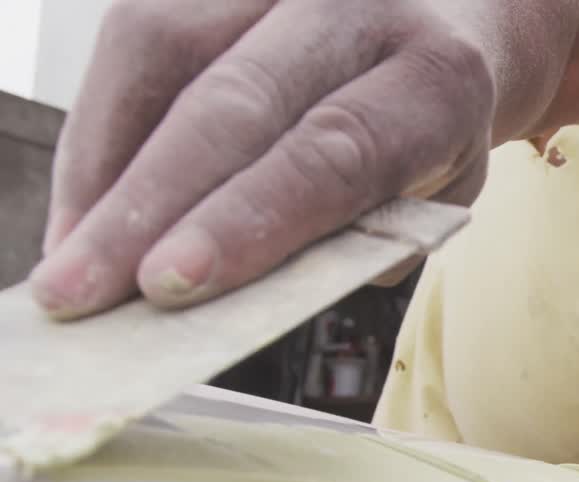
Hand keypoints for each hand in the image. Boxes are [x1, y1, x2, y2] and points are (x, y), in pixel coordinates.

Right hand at [30, 0, 494, 318]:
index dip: (247, 217)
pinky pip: (139, 38)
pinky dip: (102, 133)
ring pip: (165, 51)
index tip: (171, 283)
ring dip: (103, 169)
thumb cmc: (429, 133)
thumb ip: (349, 238)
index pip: (336, 152)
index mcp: (437, 78)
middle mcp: (358, 6)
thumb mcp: (428, 196)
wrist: (444, 22)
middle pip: (237, 100)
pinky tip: (86, 208)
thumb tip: (227, 293)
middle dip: (146, 203)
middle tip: (80, 291)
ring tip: (69, 263)